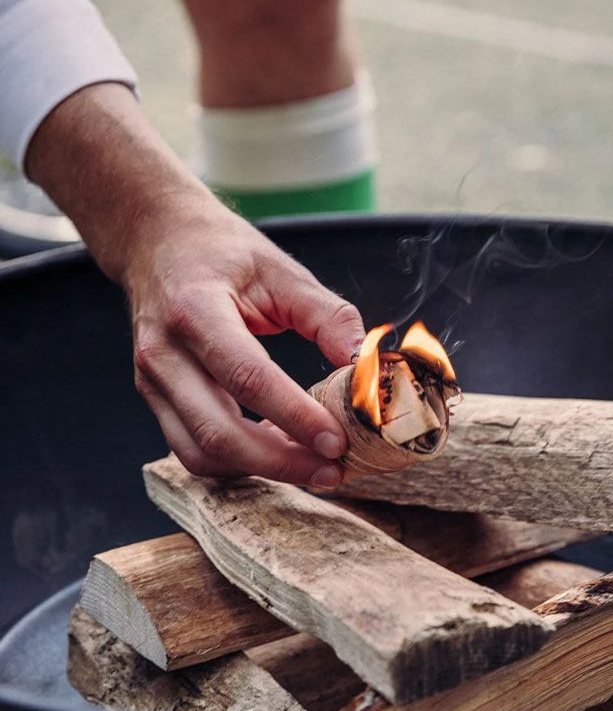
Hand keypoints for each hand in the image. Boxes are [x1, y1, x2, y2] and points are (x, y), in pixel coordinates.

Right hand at [126, 201, 363, 485]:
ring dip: (259, 468)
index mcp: (195, 310)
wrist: (156, 241)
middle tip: (333, 470)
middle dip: (281, 462)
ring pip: (201, 453)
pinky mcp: (155, 400)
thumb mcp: (280, 269)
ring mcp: (152, 382)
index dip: (295, 416)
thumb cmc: (219, 252)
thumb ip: (327, 315)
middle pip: (219, 432)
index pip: (248, 378)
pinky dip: (237, 462)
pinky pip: (193, 450)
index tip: (337, 441)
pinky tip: (275, 451)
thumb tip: (362, 364)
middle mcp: (165, 353)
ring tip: (310, 464)